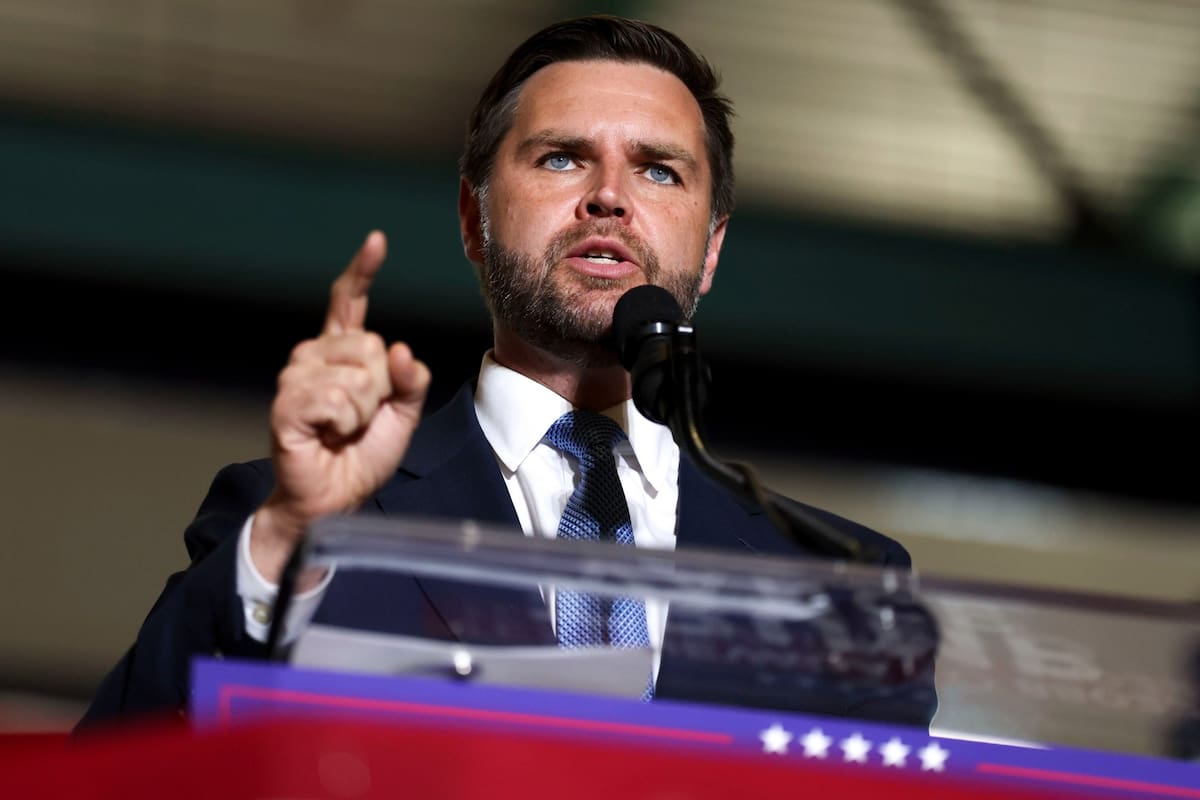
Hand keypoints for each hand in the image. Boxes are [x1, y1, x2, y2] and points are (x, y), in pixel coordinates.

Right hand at [251, 231, 430, 582]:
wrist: (336, 498)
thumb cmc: (363, 455)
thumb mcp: (402, 414)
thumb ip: (410, 381)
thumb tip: (401, 351)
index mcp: (340, 353)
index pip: (348, 302)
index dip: (362, 272)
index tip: (377, 241)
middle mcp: (313, 356)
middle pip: (370, 346)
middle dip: (382, 389)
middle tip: (362, 418)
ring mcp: (296, 378)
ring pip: (358, 375)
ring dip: (364, 412)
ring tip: (345, 431)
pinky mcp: (287, 405)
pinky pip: (337, 400)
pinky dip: (346, 424)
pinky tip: (330, 436)